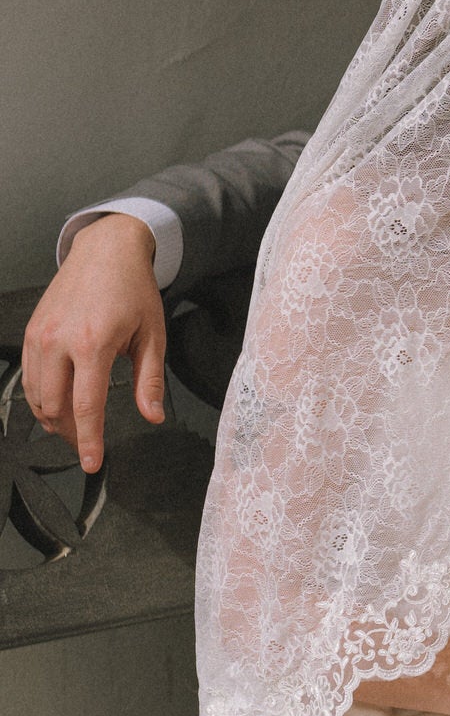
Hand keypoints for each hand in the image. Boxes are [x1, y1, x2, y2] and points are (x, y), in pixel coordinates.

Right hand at [22, 214, 166, 472]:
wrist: (105, 250)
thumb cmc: (133, 290)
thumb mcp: (153, 335)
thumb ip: (150, 381)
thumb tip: (154, 416)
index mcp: (93, 343)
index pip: (87, 406)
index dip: (89, 441)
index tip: (93, 464)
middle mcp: (60, 341)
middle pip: (56, 407)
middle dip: (71, 434)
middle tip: (89, 446)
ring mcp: (40, 336)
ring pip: (38, 397)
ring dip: (54, 419)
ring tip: (75, 428)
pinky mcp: (32, 333)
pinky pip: (29, 378)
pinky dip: (41, 398)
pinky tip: (58, 404)